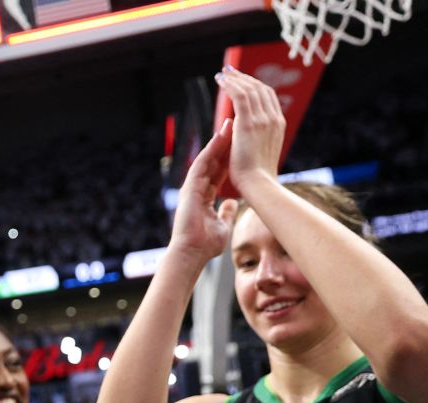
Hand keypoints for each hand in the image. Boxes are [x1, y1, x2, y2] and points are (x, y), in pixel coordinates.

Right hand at [169, 117, 238, 262]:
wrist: (191, 253)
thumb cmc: (205, 245)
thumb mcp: (222, 225)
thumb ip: (226, 213)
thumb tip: (231, 204)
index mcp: (204, 197)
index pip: (218, 173)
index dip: (228, 158)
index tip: (238, 144)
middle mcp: (197, 190)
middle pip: (212, 162)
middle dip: (223, 144)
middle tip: (233, 125)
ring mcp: (191, 188)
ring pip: (206, 160)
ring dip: (217, 142)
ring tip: (228, 125)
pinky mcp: (189, 189)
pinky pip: (200, 166)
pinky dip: (210, 152)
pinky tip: (218, 139)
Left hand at [217, 65, 285, 193]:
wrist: (259, 184)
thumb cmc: (257, 178)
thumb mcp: (261, 155)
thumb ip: (255, 141)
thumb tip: (242, 135)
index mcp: (278, 125)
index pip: (268, 97)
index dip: (255, 86)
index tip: (242, 81)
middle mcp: (273, 118)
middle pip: (261, 89)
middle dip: (245, 78)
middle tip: (230, 71)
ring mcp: (263, 119)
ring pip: (249, 89)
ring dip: (235, 78)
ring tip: (223, 72)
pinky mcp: (249, 122)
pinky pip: (239, 95)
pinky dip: (230, 84)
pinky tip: (221, 80)